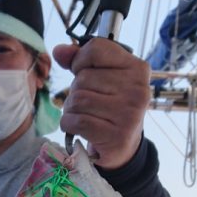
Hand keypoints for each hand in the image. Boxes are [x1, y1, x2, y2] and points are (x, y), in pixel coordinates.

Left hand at [53, 38, 150, 168]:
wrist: (123, 147)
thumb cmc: (110, 108)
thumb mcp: (102, 80)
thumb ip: (81, 61)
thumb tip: (59, 51)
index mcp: (138, 69)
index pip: (97, 49)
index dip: (80, 60)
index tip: (82, 72)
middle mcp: (138, 90)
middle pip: (83, 78)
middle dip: (75, 91)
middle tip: (87, 104)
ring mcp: (129, 114)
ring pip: (77, 99)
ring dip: (70, 109)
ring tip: (82, 115)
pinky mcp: (117, 135)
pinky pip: (77, 121)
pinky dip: (69, 124)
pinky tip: (77, 128)